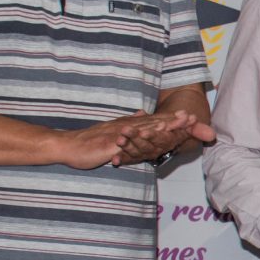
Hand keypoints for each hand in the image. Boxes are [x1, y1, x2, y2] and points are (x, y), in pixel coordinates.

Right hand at [55, 111, 197, 169]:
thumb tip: (141, 113)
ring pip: (142, 130)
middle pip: (152, 123)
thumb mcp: (112, 131)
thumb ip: (128, 123)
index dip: (170, 119)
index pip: (152, 121)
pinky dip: (139, 138)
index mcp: (126, 126)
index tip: (189, 116)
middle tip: (191, 117)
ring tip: (177, 124)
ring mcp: (117, 134)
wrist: (67, 145)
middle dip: (172, 121)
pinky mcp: (108, 143)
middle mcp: (124, 127)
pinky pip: (126, 141)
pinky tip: (149, 137)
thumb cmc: (89, 142)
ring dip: (160, 126)